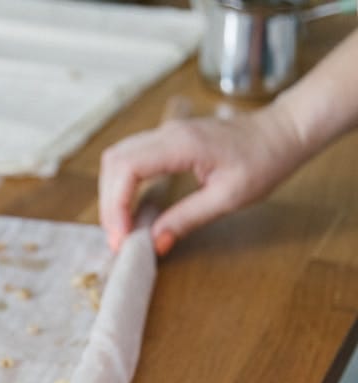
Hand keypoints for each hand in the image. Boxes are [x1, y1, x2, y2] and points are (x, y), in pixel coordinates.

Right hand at [98, 105, 307, 254]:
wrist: (281, 133)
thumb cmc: (263, 161)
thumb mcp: (229, 197)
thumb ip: (187, 218)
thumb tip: (155, 242)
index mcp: (182, 144)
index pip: (127, 169)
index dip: (116, 204)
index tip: (121, 236)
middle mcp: (166, 133)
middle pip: (114, 162)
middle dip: (108, 203)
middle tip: (118, 238)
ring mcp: (164, 134)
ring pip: (117, 159)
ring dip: (111, 193)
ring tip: (121, 226)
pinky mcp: (165, 141)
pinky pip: (130, 159)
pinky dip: (122, 185)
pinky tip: (130, 208)